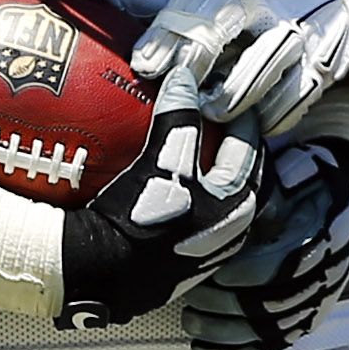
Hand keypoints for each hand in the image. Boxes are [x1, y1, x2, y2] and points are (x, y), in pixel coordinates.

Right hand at [56, 104, 263, 329]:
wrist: (101, 273)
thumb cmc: (137, 219)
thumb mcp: (163, 163)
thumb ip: (179, 118)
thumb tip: (184, 76)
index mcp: (238, 204)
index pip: (247, 146)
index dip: (237, 115)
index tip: (224, 93)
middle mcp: (233, 230)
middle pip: (240, 173)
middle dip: (231, 144)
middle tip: (216, 116)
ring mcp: (210, 248)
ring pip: (222, 197)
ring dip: (214, 171)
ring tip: (198, 146)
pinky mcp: (186, 259)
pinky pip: (199, 215)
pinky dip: (194, 194)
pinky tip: (176, 184)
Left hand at [125, 0, 348, 135]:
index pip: (193, 6)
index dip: (167, 35)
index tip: (144, 63)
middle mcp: (264, 3)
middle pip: (223, 36)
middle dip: (194, 66)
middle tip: (172, 94)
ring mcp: (297, 35)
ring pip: (258, 76)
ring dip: (230, 100)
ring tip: (211, 113)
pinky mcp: (324, 64)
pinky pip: (293, 102)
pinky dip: (270, 119)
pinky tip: (252, 126)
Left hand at [182, 129, 348, 349]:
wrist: (341, 207)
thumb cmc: (306, 185)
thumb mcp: (294, 174)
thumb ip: (264, 189)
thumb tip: (232, 192)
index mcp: (326, 237)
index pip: (284, 265)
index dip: (244, 273)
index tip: (210, 269)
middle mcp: (328, 276)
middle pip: (274, 304)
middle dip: (225, 305)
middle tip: (190, 296)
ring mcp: (319, 304)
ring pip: (270, 332)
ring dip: (224, 331)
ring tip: (189, 319)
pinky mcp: (307, 322)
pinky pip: (271, 346)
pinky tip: (201, 346)